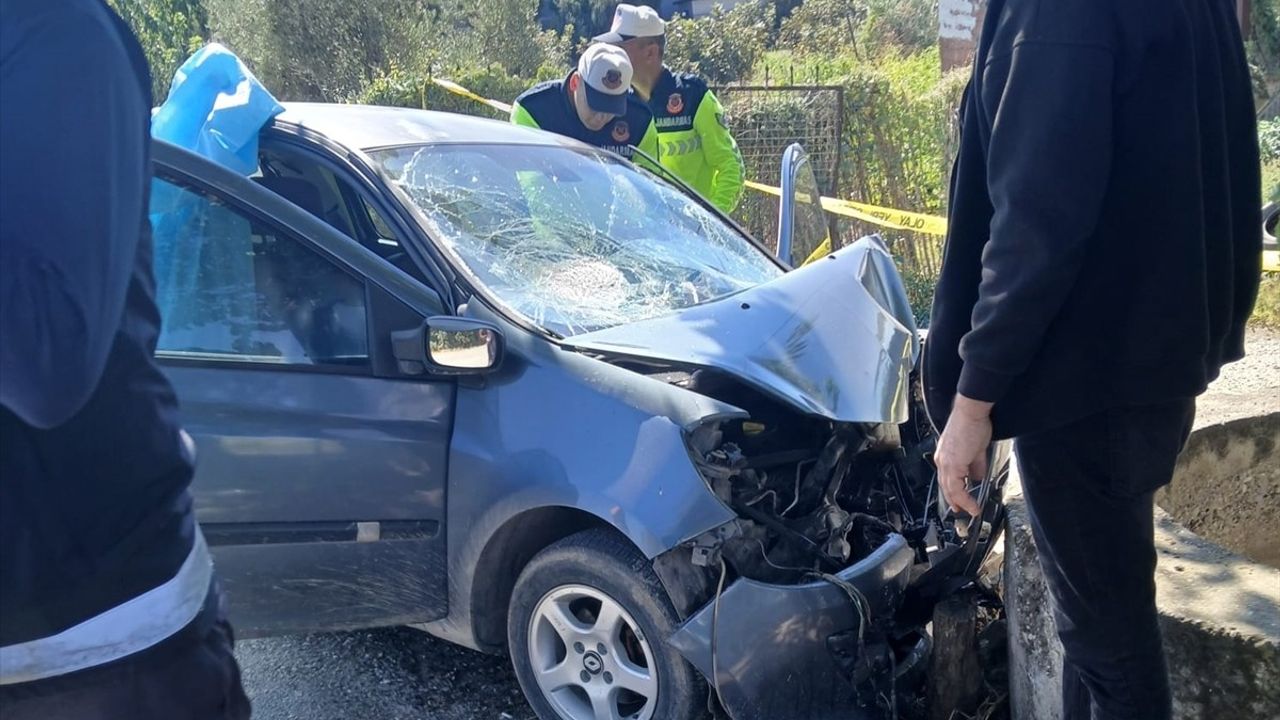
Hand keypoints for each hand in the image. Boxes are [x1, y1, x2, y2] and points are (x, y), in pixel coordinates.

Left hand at [934, 395, 993, 515]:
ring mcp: (945, 462)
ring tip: (971, 510)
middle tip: (963, 510)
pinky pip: (956, 486)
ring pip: (950, 489)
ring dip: (961, 502)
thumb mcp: (976, 450)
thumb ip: (975, 466)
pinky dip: (964, 497)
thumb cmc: (973, 425)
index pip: (947, 480)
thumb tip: (978, 478)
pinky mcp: (952, 463)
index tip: (961, 502)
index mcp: (945, 457)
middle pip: (946, 487)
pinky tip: (971, 502)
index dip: (954, 493)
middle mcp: (942, 461)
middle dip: (956, 501)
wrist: (970, 413)